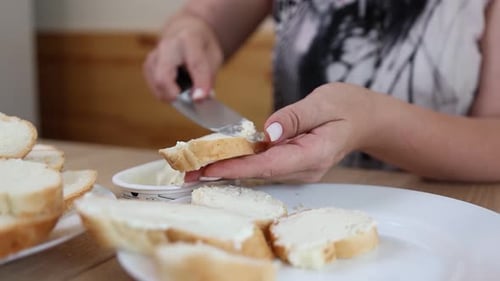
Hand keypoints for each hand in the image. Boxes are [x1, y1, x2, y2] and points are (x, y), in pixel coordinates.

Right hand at [144, 14, 223, 101]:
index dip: (199, 84)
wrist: (185, 31)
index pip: (195, 64)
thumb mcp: (214, 57)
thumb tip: (199, 99)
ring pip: (157, 85)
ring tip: (186, 91)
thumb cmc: (202, 46)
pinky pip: (155, 88)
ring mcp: (154, 55)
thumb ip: (208, 78)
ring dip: (173, 95)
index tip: (201, 99)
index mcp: (189, 39)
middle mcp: (167, 45)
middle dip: (175, 95)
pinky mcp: (148, 66)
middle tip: (189, 102)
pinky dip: (167, 93)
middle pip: (163, 76)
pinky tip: (177, 88)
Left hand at [198, 83, 376, 181]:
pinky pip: (263, 165)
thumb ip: (295, 117)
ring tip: (194, 170)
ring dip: (226, 170)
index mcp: (312, 156)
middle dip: (222, 174)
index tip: (209, 170)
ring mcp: (298, 169)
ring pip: (258, 171)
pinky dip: (240, 163)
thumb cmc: (347, 107)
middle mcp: (303, 168)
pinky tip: (218, 162)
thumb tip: (268, 131)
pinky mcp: (292, 163)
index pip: (268, 165)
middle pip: (258, 173)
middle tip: (189, 175)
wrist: (364, 118)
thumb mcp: (323, 103)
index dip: (236, 168)